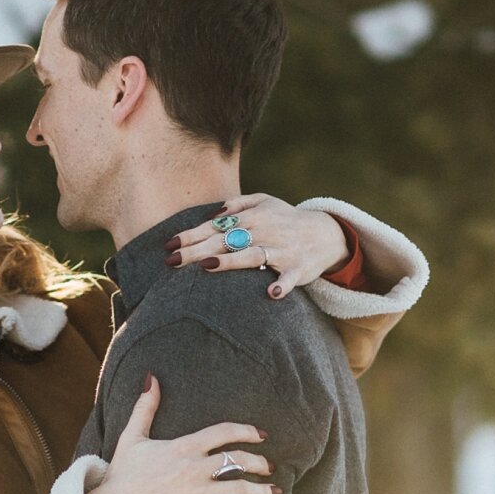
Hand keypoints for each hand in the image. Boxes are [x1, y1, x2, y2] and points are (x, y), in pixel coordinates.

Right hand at [86, 374, 279, 493]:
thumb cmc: (121, 476)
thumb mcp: (131, 437)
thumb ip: (145, 407)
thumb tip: (151, 377)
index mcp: (183, 446)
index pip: (224, 432)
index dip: (247, 432)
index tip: (261, 435)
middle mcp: (194, 468)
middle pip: (239, 461)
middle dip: (260, 463)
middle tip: (269, 467)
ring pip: (241, 490)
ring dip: (263, 491)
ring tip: (276, 492)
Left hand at [164, 194, 346, 299]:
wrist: (326, 233)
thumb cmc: (286, 218)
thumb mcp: (264, 201)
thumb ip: (237, 205)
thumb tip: (213, 214)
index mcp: (252, 216)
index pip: (215, 227)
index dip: (191, 235)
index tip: (168, 245)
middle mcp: (264, 231)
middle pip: (225, 242)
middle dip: (196, 251)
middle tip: (171, 261)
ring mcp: (281, 250)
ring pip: (252, 255)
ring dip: (231, 261)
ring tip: (207, 265)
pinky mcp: (298, 268)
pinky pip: (289, 278)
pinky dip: (282, 284)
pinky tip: (272, 292)